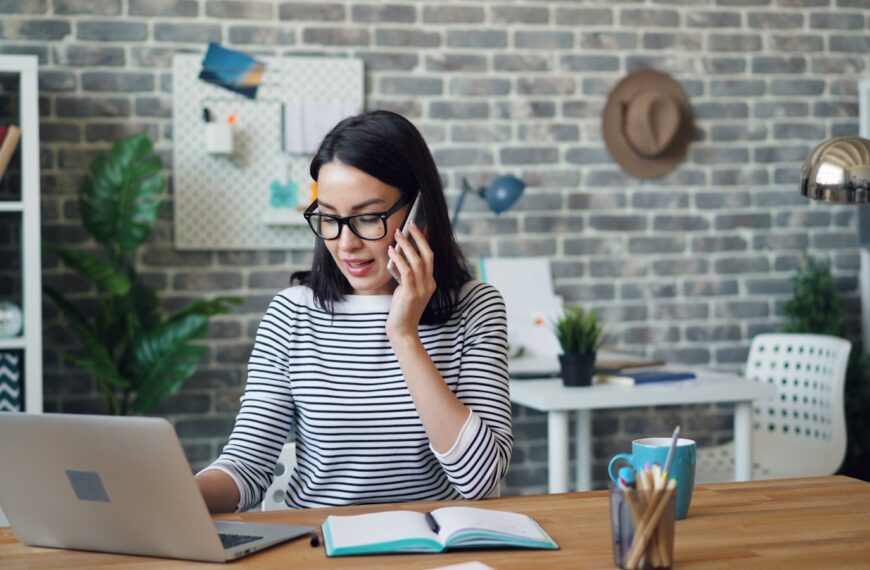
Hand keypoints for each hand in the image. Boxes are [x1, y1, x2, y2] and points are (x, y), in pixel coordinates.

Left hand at [386, 221, 435, 340]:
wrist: (402, 331)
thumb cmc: (402, 310)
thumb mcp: (406, 289)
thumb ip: (406, 275)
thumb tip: (399, 256)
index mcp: (430, 282)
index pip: (430, 257)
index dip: (424, 241)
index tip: (418, 228)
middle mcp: (429, 284)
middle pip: (427, 255)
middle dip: (419, 237)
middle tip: (410, 224)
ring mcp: (422, 289)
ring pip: (417, 260)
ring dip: (406, 245)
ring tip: (397, 234)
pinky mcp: (411, 293)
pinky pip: (406, 271)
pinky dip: (399, 258)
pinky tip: (391, 250)